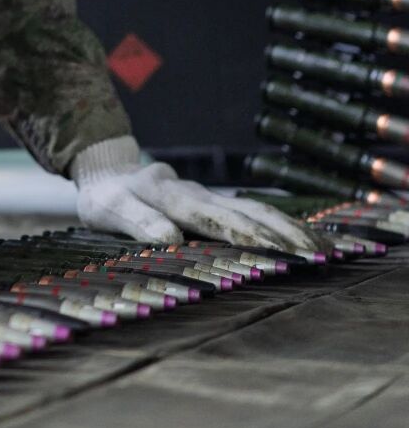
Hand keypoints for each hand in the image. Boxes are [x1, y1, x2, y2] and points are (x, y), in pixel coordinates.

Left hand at [71, 136, 321, 255]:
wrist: (108, 170)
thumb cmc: (106, 197)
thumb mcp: (108, 209)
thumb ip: (136, 220)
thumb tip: (173, 239)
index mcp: (169, 195)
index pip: (211, 217)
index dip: (242, 234)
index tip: (272, 251)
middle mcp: (194, 192)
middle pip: (243, 212)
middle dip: (279, 234)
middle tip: (313, 258)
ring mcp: (208, 195)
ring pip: (254, 209)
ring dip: (288, 228)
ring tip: (321, 250)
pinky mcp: (214, 200)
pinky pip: (252, 210)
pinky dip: (281, 223)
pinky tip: (305, 238)